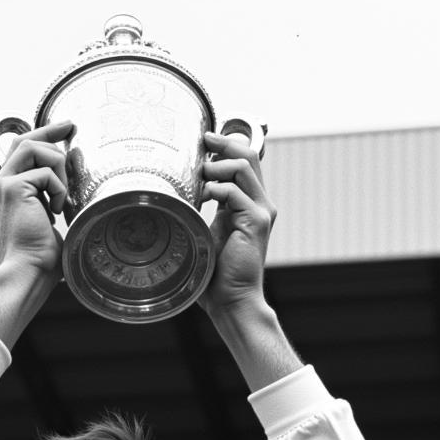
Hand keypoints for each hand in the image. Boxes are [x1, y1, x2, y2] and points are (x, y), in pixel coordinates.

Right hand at [0, 121, 74, 279]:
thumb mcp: (44, 222)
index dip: (42, 137)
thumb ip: (46, 199)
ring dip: (57, 165)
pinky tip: (56, 210)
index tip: (64, 129)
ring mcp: (2, 185)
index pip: (19, 152)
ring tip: (63, 192)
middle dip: (50, 132)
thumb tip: (65, 185)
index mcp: (3, 193)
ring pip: (34, 148)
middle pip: (24, 142)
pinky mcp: (12, 188)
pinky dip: (57, 189)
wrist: (27, 272)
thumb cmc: (40, 258)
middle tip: (72, 127)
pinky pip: (44, 172)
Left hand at [196, 130, 276, 317]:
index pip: (244, 161)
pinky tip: (202, 199)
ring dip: (217, 164)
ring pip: (244, 165)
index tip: (203, 139)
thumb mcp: (204, 233)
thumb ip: (201, 209)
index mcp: (247, 204)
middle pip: (248, 154)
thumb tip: (179, 190)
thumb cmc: (214, 274)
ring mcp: (261, 211)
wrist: (230, 300)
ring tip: (200, 176)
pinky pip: (236, 190)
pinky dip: (216, 188)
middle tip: (202, 141)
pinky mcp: (257, 221)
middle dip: (223, 142)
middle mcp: (259, 203)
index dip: (226, 144)